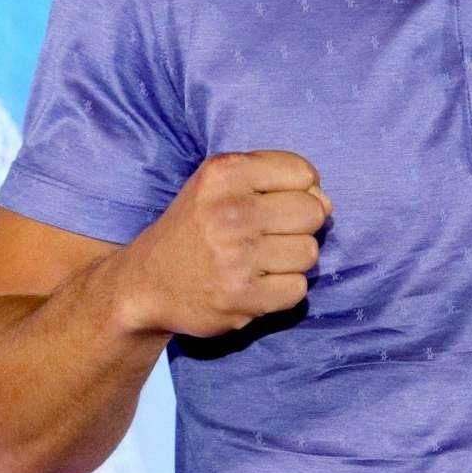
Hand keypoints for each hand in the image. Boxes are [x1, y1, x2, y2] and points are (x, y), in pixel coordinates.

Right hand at [116, 151, 332, 338]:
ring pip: (310, 252)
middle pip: (313, 213)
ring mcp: (235, 258)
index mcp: (224, 174)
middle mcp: (229, 212)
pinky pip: (298, 289)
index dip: (297, 189)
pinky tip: (254, 284)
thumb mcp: (222, 183)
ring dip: (290, 260)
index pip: (304, 173)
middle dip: (298, 225)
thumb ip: (278, 178)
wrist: (145, 284)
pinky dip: (282, 290)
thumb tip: (327, 204)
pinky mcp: (241, 298)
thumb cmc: (197, 226)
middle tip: (264, 235)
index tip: (269, 202)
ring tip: (257, 260)